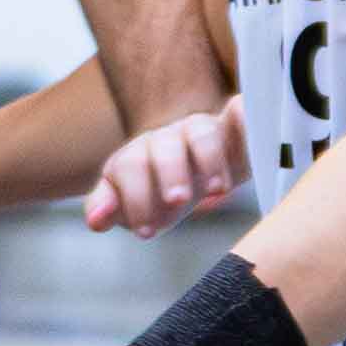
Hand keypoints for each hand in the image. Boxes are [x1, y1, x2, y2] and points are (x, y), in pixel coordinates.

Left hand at [87, 97, 249, 235]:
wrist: (202, 171)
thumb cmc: (160, 189)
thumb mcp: (132, 201)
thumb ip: (109, 207)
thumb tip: (95, 221)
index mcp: (139, 155)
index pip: (129, 168)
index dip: (135, 198)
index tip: (145, 231)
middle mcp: (169, 138)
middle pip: (164, 149)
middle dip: (169, 173)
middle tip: (177, 201)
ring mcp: (203, 130)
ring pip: (202, 134)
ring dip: (208, 160)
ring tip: (218, 191)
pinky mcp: (234, 128)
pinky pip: (240, 114)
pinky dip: (244, 118)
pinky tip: (250, 127)